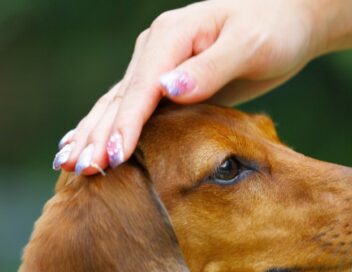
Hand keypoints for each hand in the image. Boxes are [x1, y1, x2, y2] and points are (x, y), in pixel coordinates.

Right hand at [52, 0, 322, 174]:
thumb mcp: (249, 46)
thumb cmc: (273, 31)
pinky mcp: (165, 81)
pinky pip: (130, 106)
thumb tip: (168, 89)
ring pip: (117, 104)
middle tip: (78, 171)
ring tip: (66, 164)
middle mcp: (156, 48)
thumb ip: (210, 68)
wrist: (285, 20)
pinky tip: (86, 143)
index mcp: (171, 36)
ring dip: (93, 133)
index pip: (141, 88)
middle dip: (98, 135)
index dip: (125, 125)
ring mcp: (156, 64)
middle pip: (120, 98)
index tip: (111, 159)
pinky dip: (107, 127)